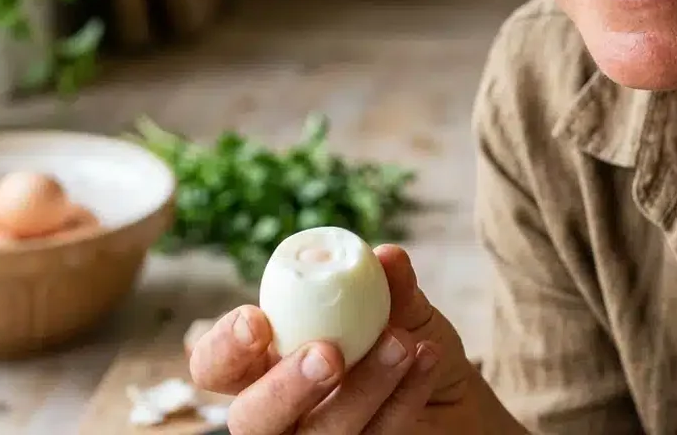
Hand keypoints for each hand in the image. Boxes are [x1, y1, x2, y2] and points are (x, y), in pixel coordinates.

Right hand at [189, 244, 484, 434]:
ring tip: (402, 342)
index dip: (224, 348)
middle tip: (329, 354)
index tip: (256, 319)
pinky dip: (402, 397)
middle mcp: (284, 411)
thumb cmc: (409, 345)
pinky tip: (427, 359)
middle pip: (251, 419)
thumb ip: (391, 287)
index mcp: (270, 360)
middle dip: (285, 387)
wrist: (459, 398)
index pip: (217, 366)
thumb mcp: (405, 310)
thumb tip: (386, 257)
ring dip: (362, 388)